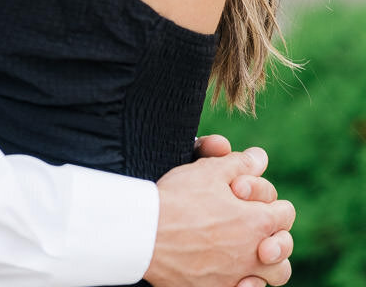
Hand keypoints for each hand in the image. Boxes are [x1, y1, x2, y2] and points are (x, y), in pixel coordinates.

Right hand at [148, 148, 294, 286]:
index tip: (249, 197)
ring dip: (267, 264)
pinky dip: (247, 284)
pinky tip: (234, 274)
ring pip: (273, 277)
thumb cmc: (178, 199)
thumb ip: (240, 163)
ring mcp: (237, 276)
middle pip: (284, 248)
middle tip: (254, 225)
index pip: (285, 212)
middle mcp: (254, 253)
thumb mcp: (209, 171)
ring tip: (251, 252)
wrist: (147, 234)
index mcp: (257, 222)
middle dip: (276, 233)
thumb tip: (261, 158)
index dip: (270, 200)